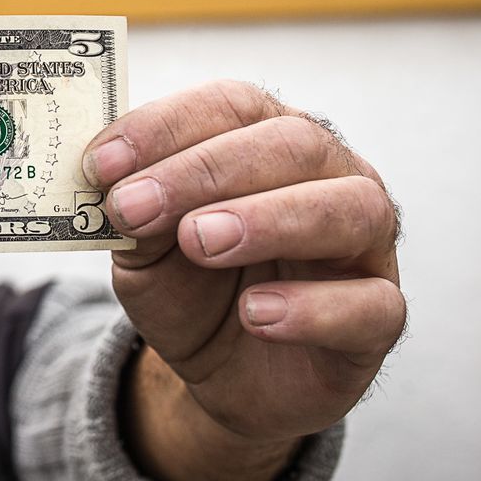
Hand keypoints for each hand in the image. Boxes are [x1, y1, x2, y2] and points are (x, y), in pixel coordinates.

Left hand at [84, 80, 403, 460]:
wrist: (223, 374)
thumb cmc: (192, 289)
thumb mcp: (145, 253)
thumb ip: (138, 219)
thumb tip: (122, 195)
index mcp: (268, 140)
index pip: (231, 106)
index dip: (164, 127)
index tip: (100, 167)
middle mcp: (331, 177)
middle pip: (293, 143)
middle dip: (206, 171)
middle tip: (137, 207)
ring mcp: (366, 245)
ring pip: (352, 208)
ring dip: (268, 219)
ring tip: (199, 242)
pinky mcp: (379, 317)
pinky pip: (373, 304)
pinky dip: (313, 308)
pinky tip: (257, 314)